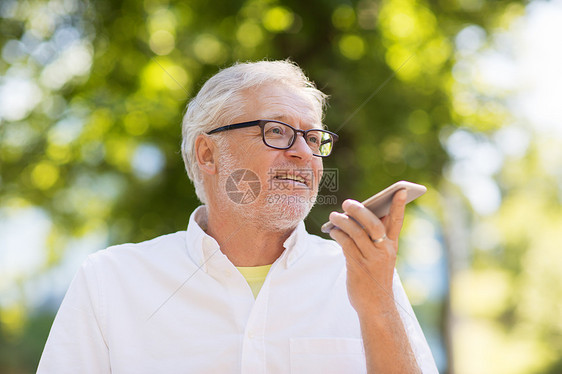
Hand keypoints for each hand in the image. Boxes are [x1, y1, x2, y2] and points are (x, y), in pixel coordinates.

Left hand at [328, 189, 406, 315]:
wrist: (376, 307)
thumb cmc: (376, 278)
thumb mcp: (381, 258)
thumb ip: (374, 239)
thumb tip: (359, 216)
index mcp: (392, 246)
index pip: (397, 222)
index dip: (400, 205)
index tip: (402, 189)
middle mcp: (384, 251)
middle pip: (373, 224)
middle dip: (360, 210)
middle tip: (347, 202)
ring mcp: (372, 259)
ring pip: (356, 233)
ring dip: (343, 221)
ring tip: (334, 216)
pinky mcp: (358, 267)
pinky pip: (346, 244)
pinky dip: (338, 234)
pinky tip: (332, 231)